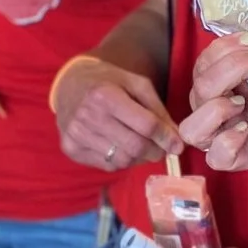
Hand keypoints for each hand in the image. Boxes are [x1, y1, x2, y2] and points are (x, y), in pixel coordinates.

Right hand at [54, 56, 178, 171]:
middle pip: (135, 147)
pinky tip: (119, 145)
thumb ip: (157, 110)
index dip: (166, 137)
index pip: (146, 125)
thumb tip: (175, 140)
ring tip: (139, 144)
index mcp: (105, 95)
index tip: (178, 145)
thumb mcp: (135, 84)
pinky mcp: (71, 148)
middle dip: (155, 151)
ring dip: (139, 157)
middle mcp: (88, 116)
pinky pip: (108, 165)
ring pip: (123, 160)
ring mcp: (76, 134)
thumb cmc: (108, 82)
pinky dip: (121, 160)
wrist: (69, 85)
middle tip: (161, 148)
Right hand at [179, 34, 247, 179]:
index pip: (203, 64)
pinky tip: (245, 129)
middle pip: (199, 87)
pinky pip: (216, 156)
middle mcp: (211, 111)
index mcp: (218, 87)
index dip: (222, 48)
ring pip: (191, 128)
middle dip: (229, 67)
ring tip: (242, 102)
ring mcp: (220, 137)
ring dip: (215, 108)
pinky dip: (227, 140)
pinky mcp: (235, 160)